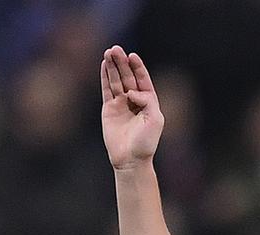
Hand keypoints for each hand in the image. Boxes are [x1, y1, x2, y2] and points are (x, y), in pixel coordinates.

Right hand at [101, 45, 163, 169]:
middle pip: (127, 77)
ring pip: (116, 80)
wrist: (130, 159)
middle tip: (116, 48)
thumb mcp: (155, 120)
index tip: (132, 56)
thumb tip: (131, 91)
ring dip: (112, 66)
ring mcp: (121, 104)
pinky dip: (105, 77)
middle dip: (122, 63)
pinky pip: (106, 89)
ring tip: (109, 52)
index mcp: (149, 102)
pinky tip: (104, 65)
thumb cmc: (146, 142)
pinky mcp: (109, 109)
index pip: (143, 80)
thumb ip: (147, 101)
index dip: (138, 67)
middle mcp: (134, 100)